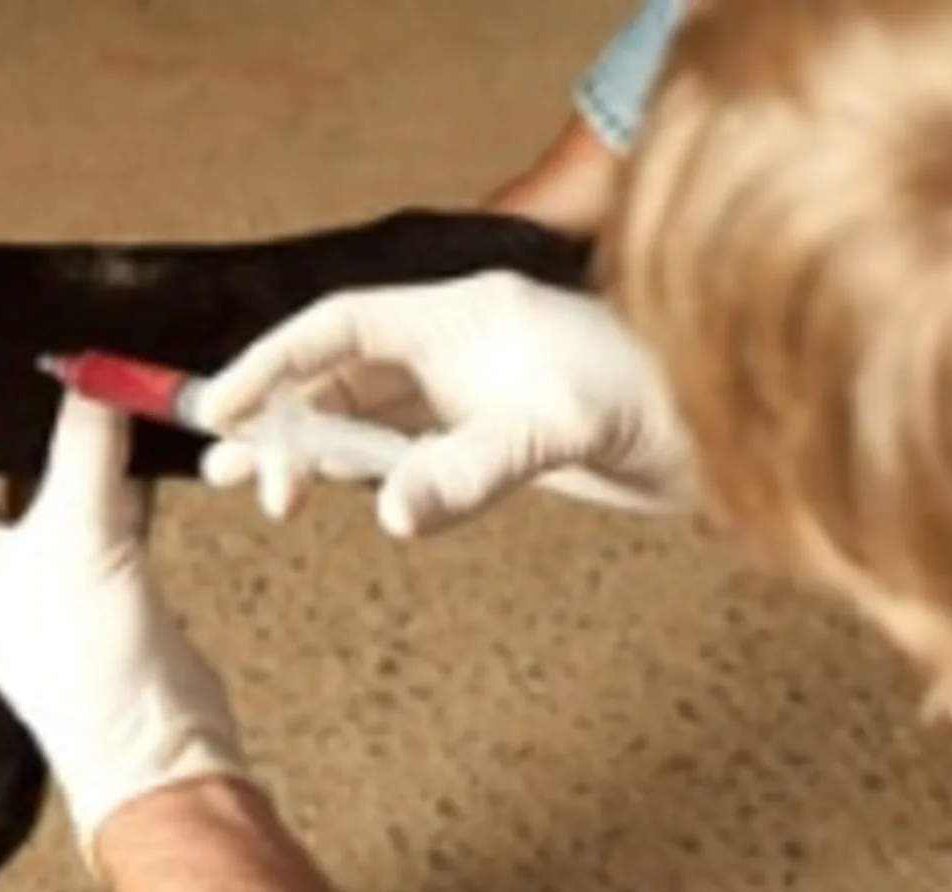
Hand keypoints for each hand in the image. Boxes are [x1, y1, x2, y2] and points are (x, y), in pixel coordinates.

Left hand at [0, 395, 247, 844]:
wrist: (156, 747)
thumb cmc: (85, 661)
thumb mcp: (81, 532)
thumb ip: (87, 445)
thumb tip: (94, 369)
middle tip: (3, 351)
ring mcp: (43, 576)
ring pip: (39, 490)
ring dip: (54, 443)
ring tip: (66, 373)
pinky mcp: (102, 583)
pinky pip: (98, 510)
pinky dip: (113, 472)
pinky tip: (132, 428)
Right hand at [194, 270, 693, 537]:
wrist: (729, 434)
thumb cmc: (659, 401)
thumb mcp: (564, 429)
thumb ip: (474, 468)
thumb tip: (395, 514)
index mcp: (462, 317)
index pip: (341, 328)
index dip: (274, 362)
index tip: (222, 407)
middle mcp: (458, 350)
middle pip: (342, 377)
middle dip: (284, 422)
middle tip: (239, 477)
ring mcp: (473, 397)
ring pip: (367, 421)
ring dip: (313, 454)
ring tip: (258, 494)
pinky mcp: (493, 443)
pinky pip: (407, 456)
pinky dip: (364, 477)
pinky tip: (329, 497)